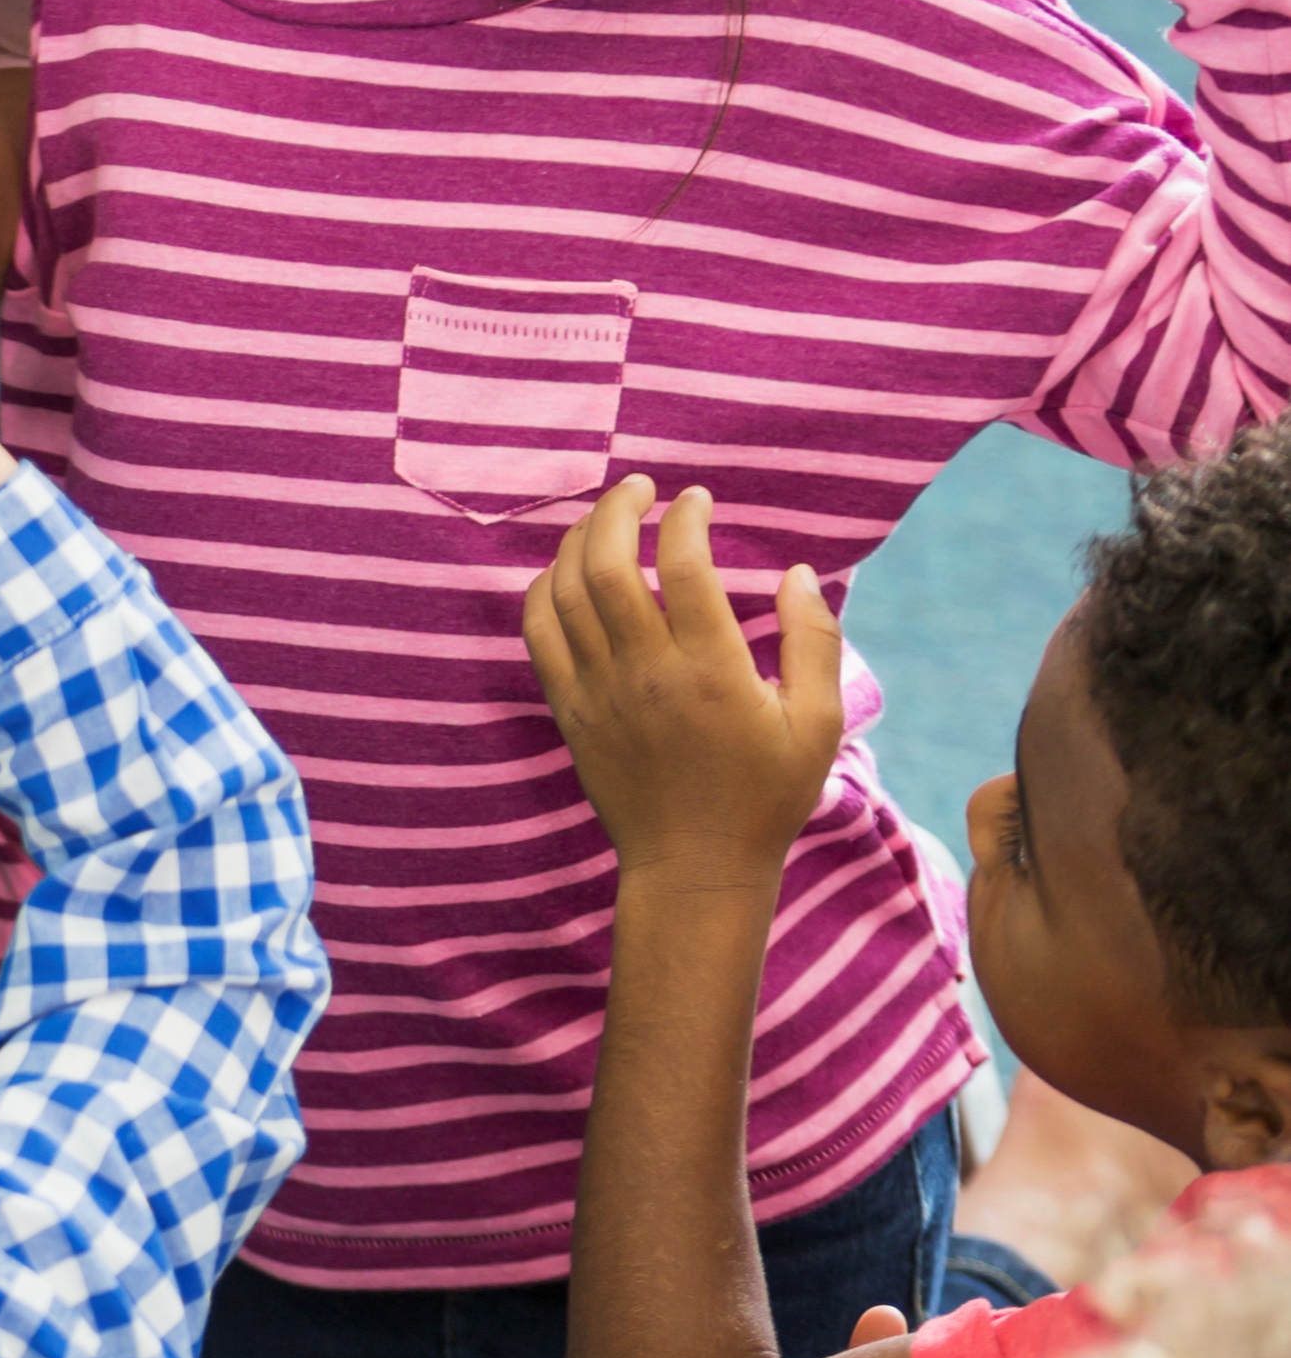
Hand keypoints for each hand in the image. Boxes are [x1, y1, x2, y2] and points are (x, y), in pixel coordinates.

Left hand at [524, 476, 841, 882]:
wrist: (692, 869)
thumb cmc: (764, 798)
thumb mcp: (817, 723)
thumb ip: (814, 641)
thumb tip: (794, 573)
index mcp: (711, 670)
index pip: (685, 565)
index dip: (686, 518)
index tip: (697, 501)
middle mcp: (646, 674)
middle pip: (609, 566)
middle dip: (619, 510)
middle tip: (640, 488)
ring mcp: (599, 693)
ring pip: (566, 593)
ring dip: (581, 540)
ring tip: (606, 517)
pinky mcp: (571, 712)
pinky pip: (539, 634)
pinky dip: (545, 589)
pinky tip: (567, 570)